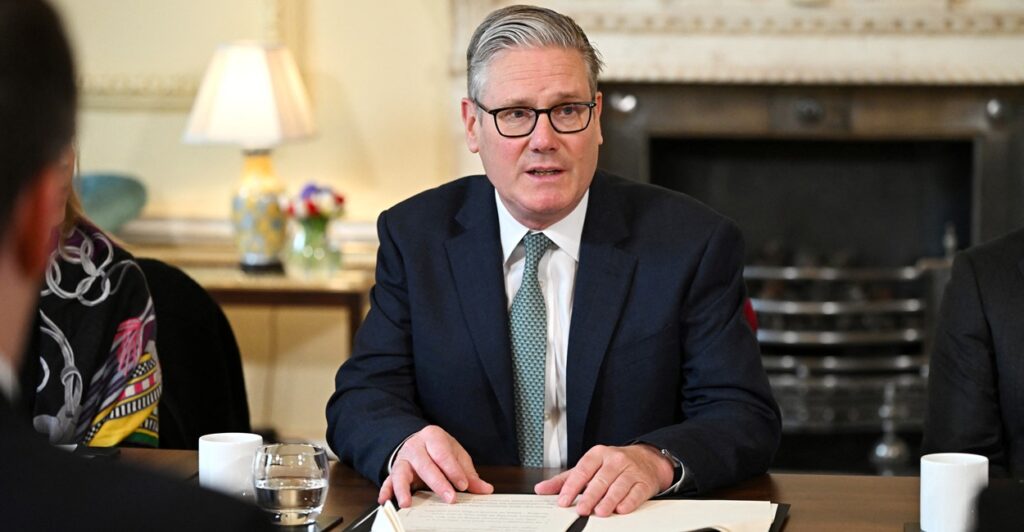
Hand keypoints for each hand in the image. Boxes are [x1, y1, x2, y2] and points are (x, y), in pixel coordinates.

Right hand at [378, 425, 493, 507]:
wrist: (419, 443)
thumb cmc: (440, 450)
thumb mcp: (456, 456)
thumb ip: (469, 474)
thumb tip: (486, 489)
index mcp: (433, 437)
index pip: (443, 454)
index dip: (454, 470)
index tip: (464, 485)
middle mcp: (415, 446)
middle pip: (425, 464)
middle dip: (438, 483)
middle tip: (449, 498)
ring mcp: (402, 459)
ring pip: (401, 473)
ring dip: (403, 489)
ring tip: (407, 503)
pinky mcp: (394, 471)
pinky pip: (388, 480)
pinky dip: (386, 490)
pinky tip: (385, 500)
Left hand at [534, 444, 673, 515]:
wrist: (646, 459)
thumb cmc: (612, 465)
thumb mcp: (588, 467)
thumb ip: (565, 479)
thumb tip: (542, 489)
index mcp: (598, 454)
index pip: (582, 470)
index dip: (572, 486)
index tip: (563, 501)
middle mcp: (615, 460)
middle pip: (600, 479)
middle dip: (590, 496)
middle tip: (581, 510)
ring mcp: (631, 470)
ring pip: (619, 486)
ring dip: (609, 500)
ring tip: (600, 511)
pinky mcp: (644, 482)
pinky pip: (636, 492)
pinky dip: (628, 502)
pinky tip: (620, 509)